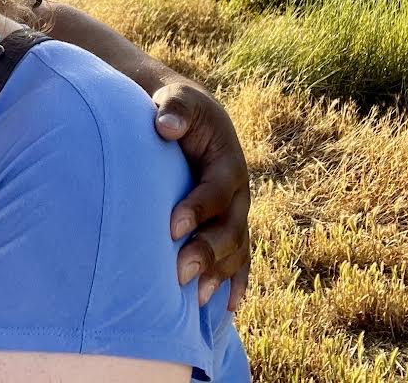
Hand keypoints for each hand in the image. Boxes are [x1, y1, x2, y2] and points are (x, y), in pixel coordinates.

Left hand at [152, 83, 250, 311]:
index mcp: (228, 160)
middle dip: (208, 252)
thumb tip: (167, 126)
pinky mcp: (229, 226)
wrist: (191, 118)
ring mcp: (236, 213)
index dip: (198, 208)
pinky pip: (240, 259)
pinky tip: (227, 307)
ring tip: (197, 299)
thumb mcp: (176, 99)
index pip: (216, 188)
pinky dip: (237, 283)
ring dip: (219, 274)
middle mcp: (238, 192)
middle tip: (180, 273)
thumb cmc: (178, 109)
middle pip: (231, 227)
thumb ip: (174, 108)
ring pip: (237, 249)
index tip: (171, 228)